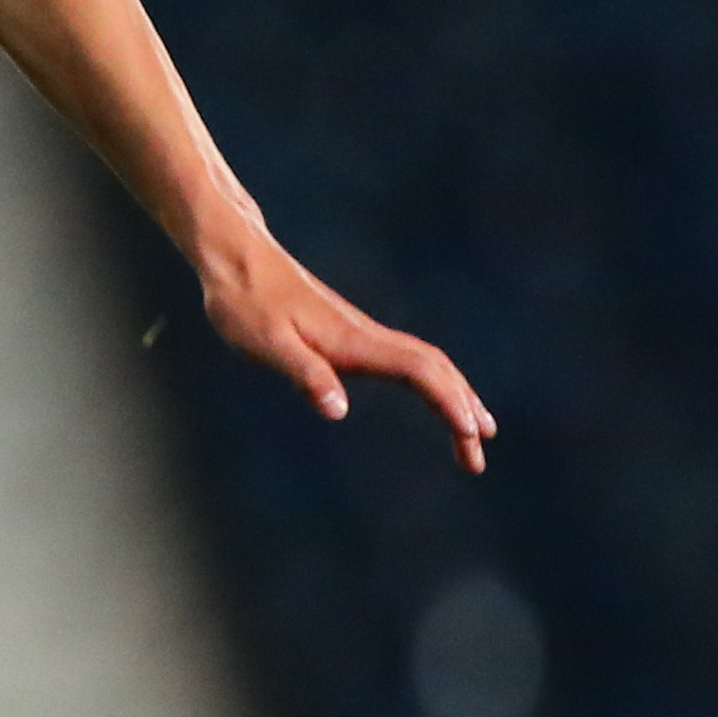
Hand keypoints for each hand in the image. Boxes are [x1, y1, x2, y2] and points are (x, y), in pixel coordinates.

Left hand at [198, 224, 494, 472]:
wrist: (238, 260)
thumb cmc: (245, 304)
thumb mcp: (267, 346)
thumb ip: (305, 375)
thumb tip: (338, 412)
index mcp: (353, 342)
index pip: (419, 371)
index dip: (448, 401)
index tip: (471, 432)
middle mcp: (367, 336)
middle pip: (436, 370)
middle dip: (464, 409)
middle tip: (479, 456)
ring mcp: (362, 333)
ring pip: (426, 364)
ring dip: (455, 396)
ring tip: (474, 432)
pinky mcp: (351, 334)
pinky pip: (408, 360)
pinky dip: (433, 382)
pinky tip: (434, 397)